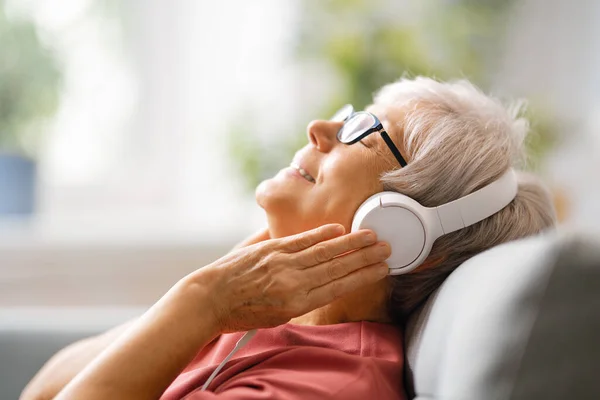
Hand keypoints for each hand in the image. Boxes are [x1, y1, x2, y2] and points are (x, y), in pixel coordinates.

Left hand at [188, 224, 390, 332]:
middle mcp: (295, 283)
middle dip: (364, 258)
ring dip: (351, 243)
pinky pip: (302, 240)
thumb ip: (300, 296)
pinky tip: (338, 230)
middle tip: (386, 249)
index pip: (339, 286)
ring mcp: (283, 263)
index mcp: (298, 303)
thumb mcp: (276, 314)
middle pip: (338, 267)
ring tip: (371, 236)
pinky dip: (322, 234)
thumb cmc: (242, 312)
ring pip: (325, 251)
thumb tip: (318, 279)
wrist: (210, 299)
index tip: (381, 269)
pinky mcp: (271, 249)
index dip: (363, 276)